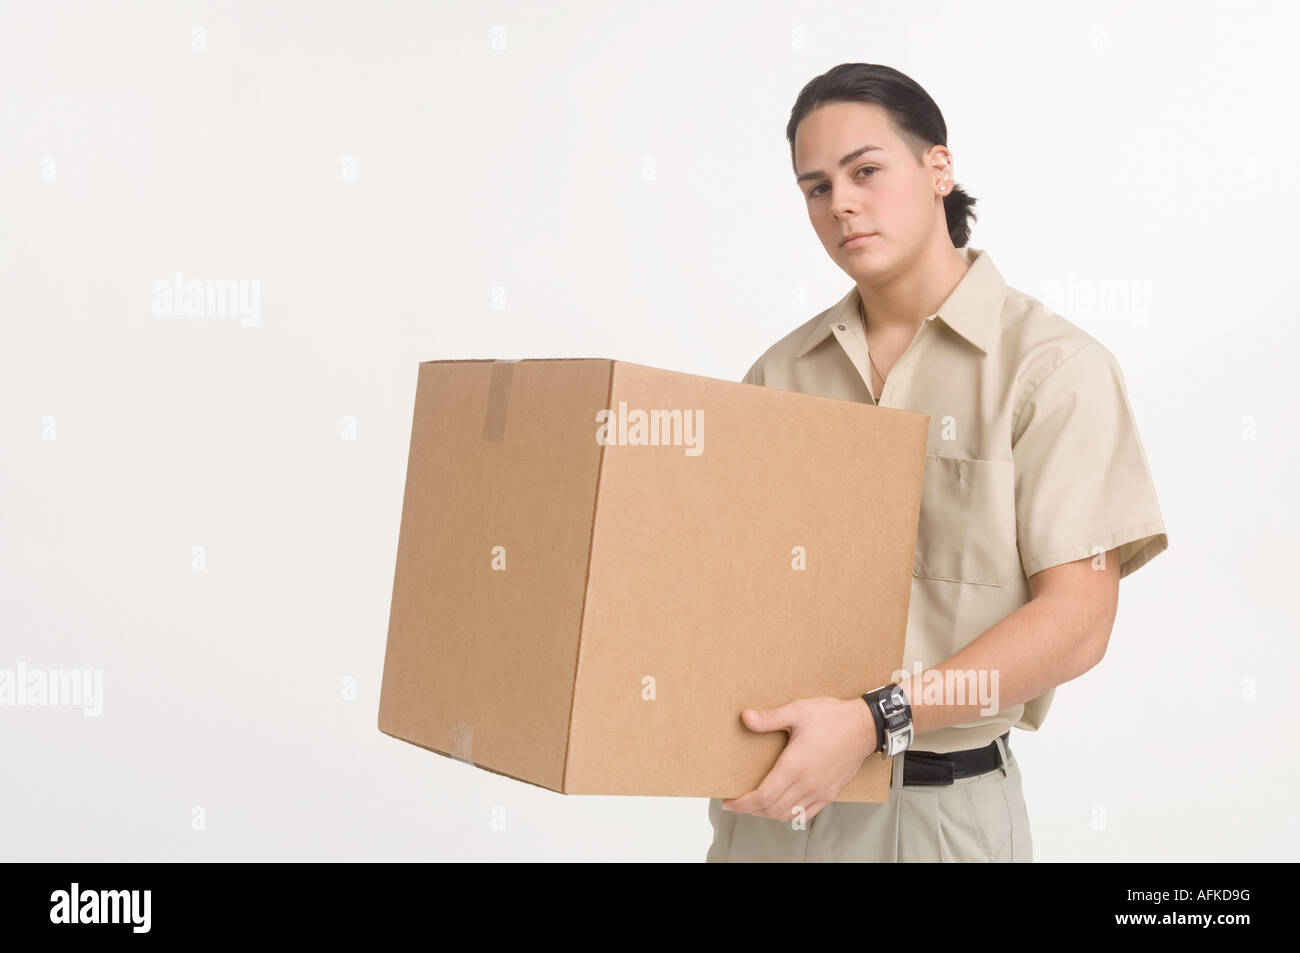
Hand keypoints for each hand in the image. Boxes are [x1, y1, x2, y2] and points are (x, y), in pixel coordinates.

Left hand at [720, 696, 878, 822]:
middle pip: (771, 809)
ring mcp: (820, 791)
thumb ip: (769, 718)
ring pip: (787, 814)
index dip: (742, 804)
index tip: (729, 801)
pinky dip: (788, 814)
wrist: (864, 726)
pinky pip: (806, 814)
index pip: (763, 797)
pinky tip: (781, 805)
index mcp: (796, 766)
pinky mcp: (829, 793)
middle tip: (737, 801)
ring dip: (767, 813)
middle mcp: (807, 783)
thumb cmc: (833, 717)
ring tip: (755, 803)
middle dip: (750, 809)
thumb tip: (745, 717)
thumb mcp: (797, 711)